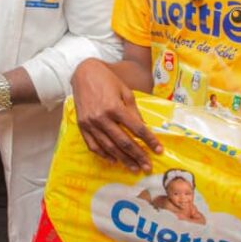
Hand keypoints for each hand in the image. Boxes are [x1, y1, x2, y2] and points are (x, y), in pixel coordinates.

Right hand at [71, 58, 162, 172]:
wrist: (84, 74)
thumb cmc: (108, 81)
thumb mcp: (125, 92)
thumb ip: (134, 111)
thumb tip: (144, 129)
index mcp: (115, 107)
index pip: (137, 129)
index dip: (149, 140)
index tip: (159, 150)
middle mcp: (102, 118)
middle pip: (124, 142)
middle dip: (138, 156)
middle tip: (148, 167)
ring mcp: (90, 124)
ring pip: (109, 147)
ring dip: (123, 160)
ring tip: (134, 168)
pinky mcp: (82, 126)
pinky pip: (93, 145)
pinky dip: (104, 155)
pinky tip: (114, 160)